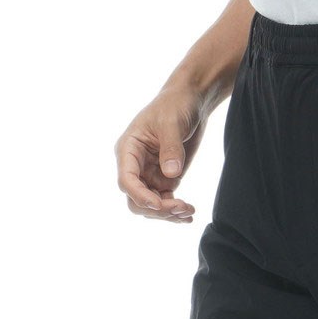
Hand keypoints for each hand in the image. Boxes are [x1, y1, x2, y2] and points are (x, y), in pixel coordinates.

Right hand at [115, 83, 208, 222]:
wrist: (190, 103)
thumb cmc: (174, 106)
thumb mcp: (171, 123)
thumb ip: (170, 148)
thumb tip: (171, 174)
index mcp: (128, 150)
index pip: (127, 181)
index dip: (140, 196)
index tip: (159, 204)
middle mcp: (136, 167)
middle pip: (136, 200)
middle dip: (157, 210)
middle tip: (181, 208)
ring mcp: (150, 176)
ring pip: (151, 207)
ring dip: (169, 215)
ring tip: (189, 211)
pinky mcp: (165, 181)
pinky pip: (166, 204)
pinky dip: (176, 213)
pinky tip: (189, 216)